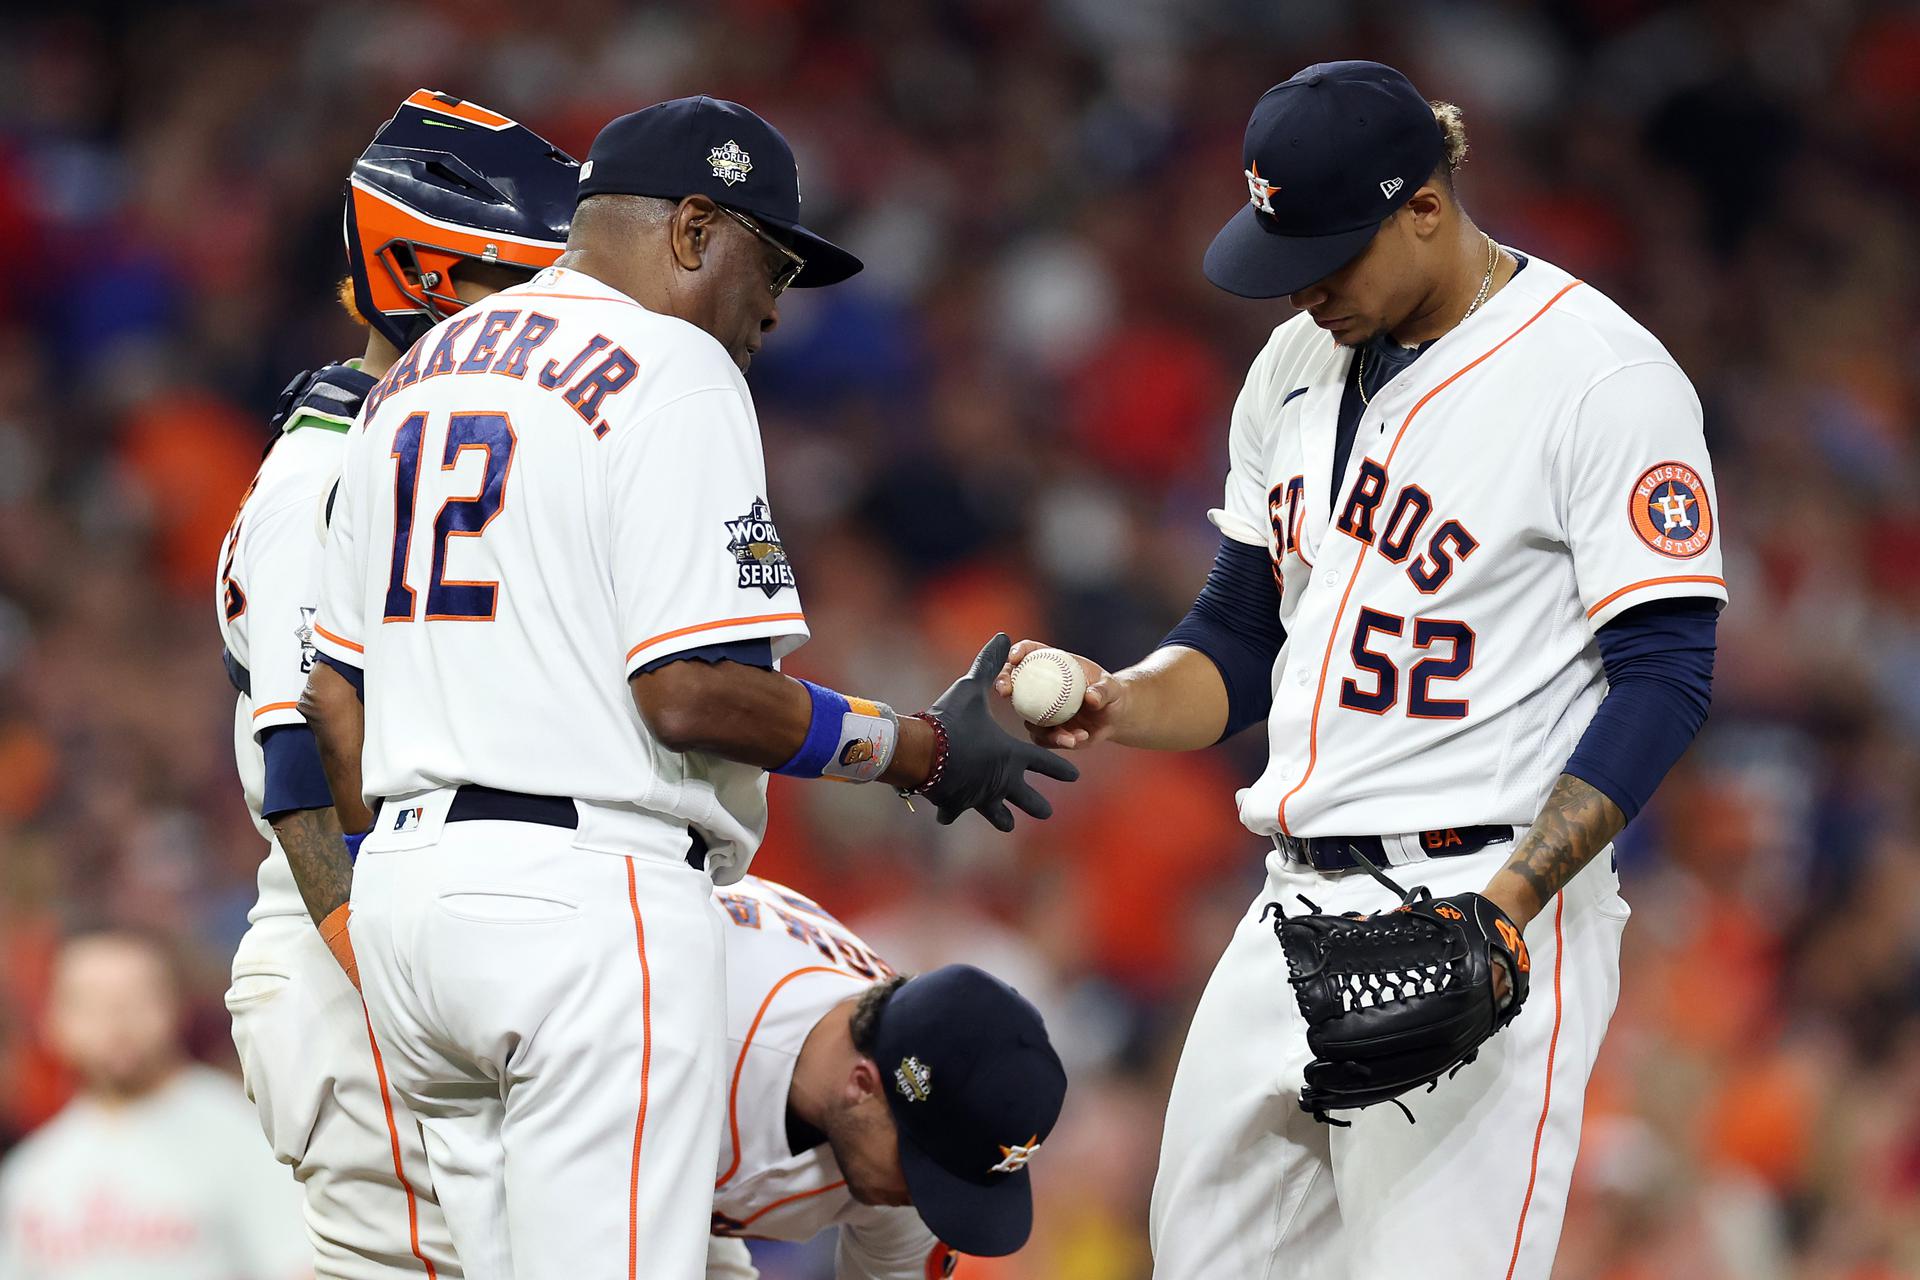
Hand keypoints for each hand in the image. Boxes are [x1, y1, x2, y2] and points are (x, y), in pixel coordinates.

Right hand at [924, 634, 1079, 830]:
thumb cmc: (950, 719)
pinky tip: (948, 814)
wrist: (922, 751)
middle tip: (1046, 811)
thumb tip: (1003, 637)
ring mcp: (981, 797)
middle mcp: (1002, 780)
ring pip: (999, 815)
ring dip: (1003, 818)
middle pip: (1028, 799)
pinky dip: (952, 811)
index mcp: (1012, 755)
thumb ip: (989, 665)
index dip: (1061, 768)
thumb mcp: (970, 688)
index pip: (1046, 763)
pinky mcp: (957, 805)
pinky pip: (956, 811)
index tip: (1074, 775)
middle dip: (1039, 805)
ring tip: (1007, 824)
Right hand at [992, 639, 1123, 749]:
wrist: (1114, 717)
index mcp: (1053, 665)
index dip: (1018, 651)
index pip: (1030, 652)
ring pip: (1026, 716)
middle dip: (1002, 682)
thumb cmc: (1111, 693)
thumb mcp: (1111, 688)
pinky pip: (1043, 738)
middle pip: (1013, 680)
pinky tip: (1076, 741)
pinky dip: (1057, 741)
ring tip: (1068, 736)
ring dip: (1040, 726)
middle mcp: (1041, 687)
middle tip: (1004, 691)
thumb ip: (1103, 690)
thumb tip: (1090, 698)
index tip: (1014, 657)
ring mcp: (1041, 710)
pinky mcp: (1046, 731)